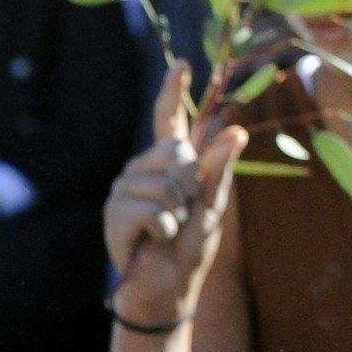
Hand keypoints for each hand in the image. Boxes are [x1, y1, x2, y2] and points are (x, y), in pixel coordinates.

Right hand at [100, 65, 248, 327]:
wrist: (165, 288)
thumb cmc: (190, 249)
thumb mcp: (213, 207)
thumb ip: (219, 170)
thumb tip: (236, 131)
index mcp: (169, 165)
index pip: (170, 120)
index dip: (174, 91)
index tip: (182, 63)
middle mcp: (143, 170)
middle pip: (175, 151)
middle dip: (190, 184)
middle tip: (182, 214)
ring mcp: (125, 188)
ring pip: (164, 183)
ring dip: (177, 213)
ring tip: (167, 231)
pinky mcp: (114, 212)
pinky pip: (150, 208)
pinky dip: (162, 229)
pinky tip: (153, 240)